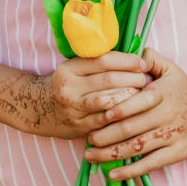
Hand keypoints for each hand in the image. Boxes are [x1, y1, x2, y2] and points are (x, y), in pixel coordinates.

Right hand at [0, 53, 150, 139]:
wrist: (39, 110)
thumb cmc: (66, 84)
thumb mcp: (74, 67)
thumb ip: (97, 63)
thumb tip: (132, 57)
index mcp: (69, 68)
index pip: (103, 60)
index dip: (127, 60)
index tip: (142, 62)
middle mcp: (70, 88)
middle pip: (109, 80)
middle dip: (133, 79)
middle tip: (147, 78)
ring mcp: (74, 109)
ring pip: (109, 103)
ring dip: (131, 98)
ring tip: (143, 94)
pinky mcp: (79, 128)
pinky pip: (106, 122)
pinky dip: (122, 116)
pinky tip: (133, 111)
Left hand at [84, 47, 186, 178]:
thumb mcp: (171, 68)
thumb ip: (150, 59)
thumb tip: (131, 55)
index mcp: (160, 94)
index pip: (134, 103)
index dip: (115, 111)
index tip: (95, 115)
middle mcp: (165, 116)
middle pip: (130, 129)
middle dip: (105, 136)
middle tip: (87, 139)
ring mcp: (170, 136)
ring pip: (136, 148)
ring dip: (111, 154)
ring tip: (91, 156)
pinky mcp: (176, 153)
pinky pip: (150, 164)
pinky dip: (130, 171)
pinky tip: (113, 175)